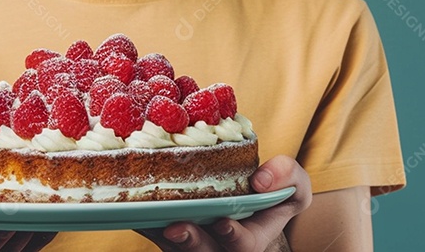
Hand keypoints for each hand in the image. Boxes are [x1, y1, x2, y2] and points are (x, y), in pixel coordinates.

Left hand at [137, 155, 312, 250]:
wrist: (250, 197)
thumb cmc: (273, 195)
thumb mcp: (294, 186)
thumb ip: (289, 179)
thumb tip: (261, 179)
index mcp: (250, 241)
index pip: (242, 247)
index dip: (233, 237)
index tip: (224, 222)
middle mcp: (218, 248)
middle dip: (190, 242)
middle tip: (176, 227)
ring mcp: (192, 242)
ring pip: (172, 246)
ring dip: (159, 232)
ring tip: (148, 216)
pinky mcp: (168, 232)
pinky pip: (152, 229)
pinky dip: (142, 217)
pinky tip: (129, 203)